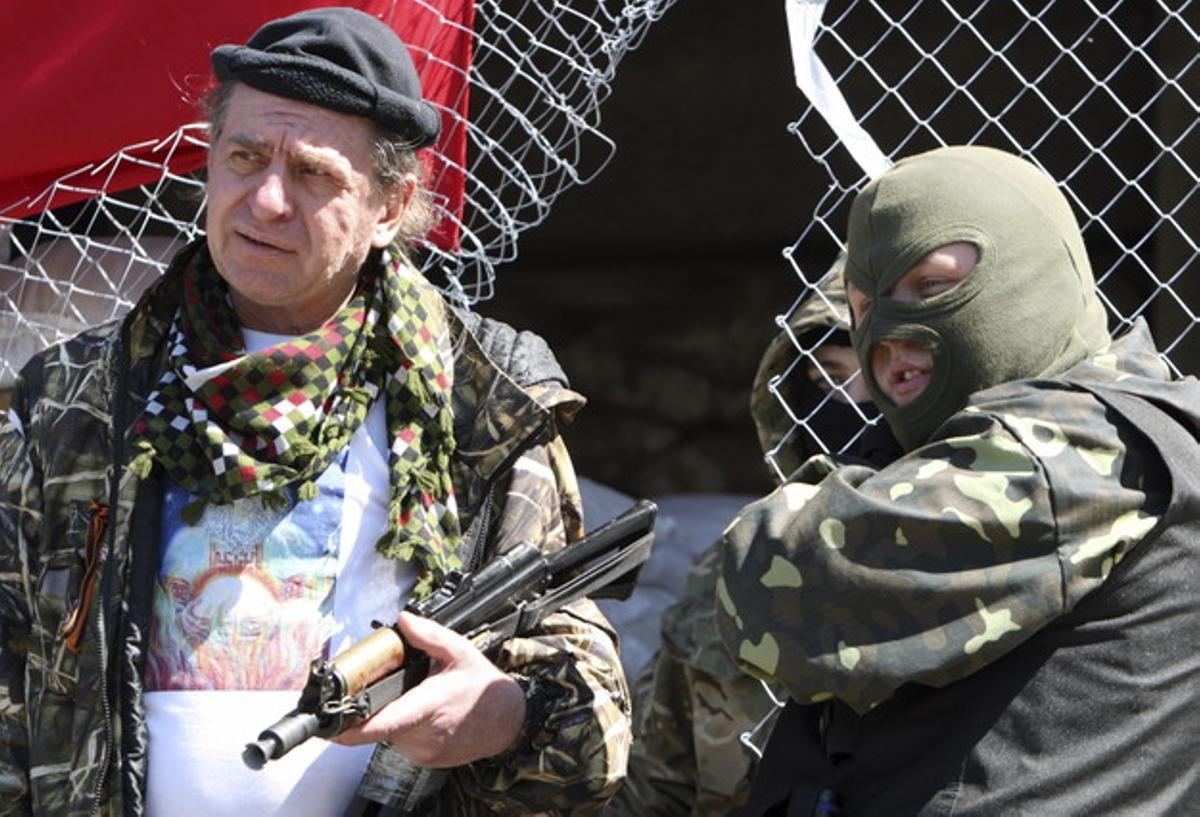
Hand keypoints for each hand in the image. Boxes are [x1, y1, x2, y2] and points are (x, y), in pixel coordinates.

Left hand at [331, 611, 526, 767]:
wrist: (508, 721)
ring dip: (392, 715)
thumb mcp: (460, 651)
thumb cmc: (483, 688)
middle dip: (375, 705)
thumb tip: (403, 620)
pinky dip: (404, 727)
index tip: (329, 728)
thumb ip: (429, 636)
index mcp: (430, 705)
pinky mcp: (424, 759)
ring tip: (415, 697)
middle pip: (380, 723)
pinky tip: (423, 713)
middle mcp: (424, 733)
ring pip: (389, 732)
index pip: (385, 722)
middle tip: (390, 685)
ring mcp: (424, 751)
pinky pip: (401, 741)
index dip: (353, 728)